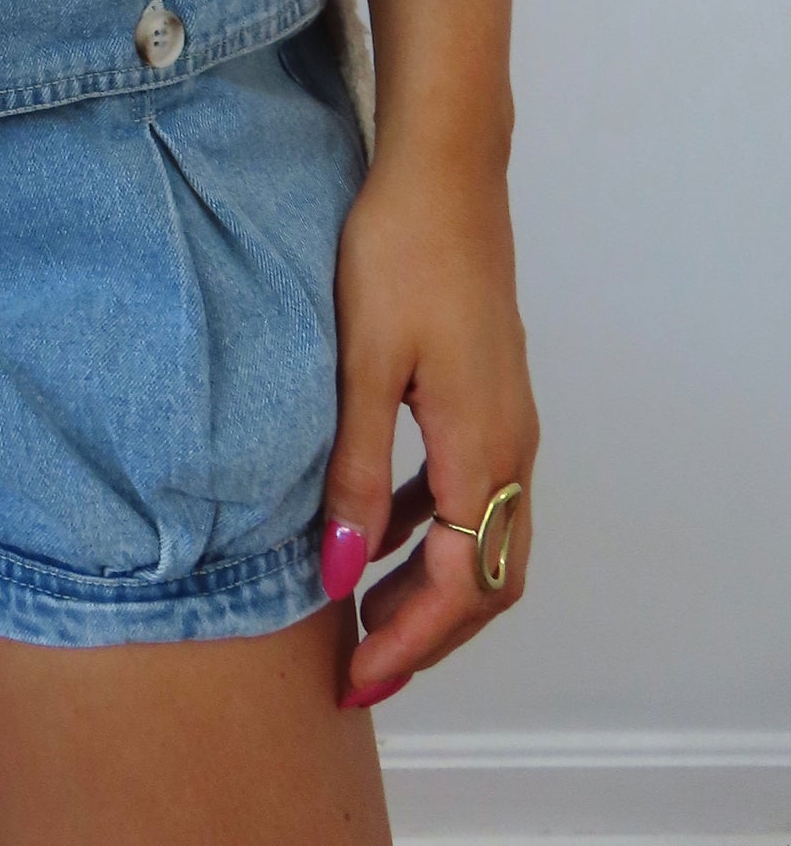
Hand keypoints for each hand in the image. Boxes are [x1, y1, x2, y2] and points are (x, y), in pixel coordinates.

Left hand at [318, 154, 539, 708]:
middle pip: (486, 579)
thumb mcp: (363, 366)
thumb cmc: (400, 253)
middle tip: (357, 665)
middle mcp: (511, 448)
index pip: (461, 588)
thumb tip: (340, 572)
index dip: (407, 644)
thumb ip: (355, 472)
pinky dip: (429, 526)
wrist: (444, 172)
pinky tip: (377, 521)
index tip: (353, 680)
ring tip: (360, 609)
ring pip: (484, 538)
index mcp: (484, 451)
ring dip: (429, 584)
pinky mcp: (488, 393)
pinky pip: (470, 490)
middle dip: (424, 633)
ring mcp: (506, 420)